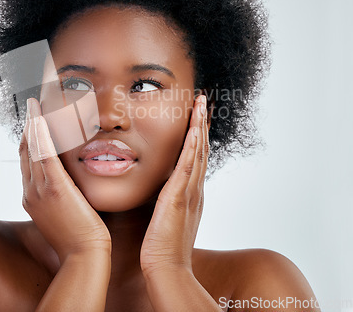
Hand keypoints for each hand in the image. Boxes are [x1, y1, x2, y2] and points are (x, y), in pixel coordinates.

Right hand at [19, 98, 110, 262]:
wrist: (84, 256)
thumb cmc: (80, 237)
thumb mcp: (66, 211)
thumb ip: (63, 192)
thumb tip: (70, 180)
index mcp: (32, 196)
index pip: (29, 158)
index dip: (30, 137)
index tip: (36, 119)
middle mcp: (30, 190)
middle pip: (26, 149)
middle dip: (29, 125)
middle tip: (33, 103)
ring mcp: (39, 190)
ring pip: (32, 148)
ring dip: (33, 123)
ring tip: (35, 102)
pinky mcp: (54, 188)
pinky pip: (44, 155)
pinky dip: (40, 135)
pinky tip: (40, 117)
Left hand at [140, 94, 208, 276]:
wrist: (167, 268)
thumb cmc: (164, 247)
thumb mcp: (168, 217)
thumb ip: (168, 201)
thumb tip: (163, 192)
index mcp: (191, 192)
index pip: (197, 156)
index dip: (199, 134)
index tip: (198, 114)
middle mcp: (195, 188)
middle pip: (201, 148)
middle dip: (202, 122)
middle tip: (204, 100)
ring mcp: (190, 192)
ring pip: (198, 151)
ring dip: (200, 126)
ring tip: (202, 103)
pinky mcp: (179, 197)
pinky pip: (188, 166)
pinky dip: (193, 146)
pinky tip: (194, 128)